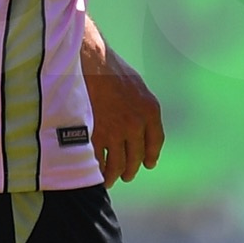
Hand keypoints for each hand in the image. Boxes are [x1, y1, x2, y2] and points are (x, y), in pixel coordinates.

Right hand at [81, 31, 164, 185]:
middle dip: (130, 170)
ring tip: (108, 180)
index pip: (154, 143)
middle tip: (125, 175)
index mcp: (150, 111)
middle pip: (136, 158)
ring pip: (117, 164)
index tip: (147, 164)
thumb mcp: (136, 86)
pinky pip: (98, 161)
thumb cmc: (110, 70)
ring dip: (113, 175)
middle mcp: (136, 125)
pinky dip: (96, 169)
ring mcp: (115, 132)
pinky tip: (94, 171)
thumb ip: (141, 108)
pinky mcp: (95, 136)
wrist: (89, 62)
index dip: (151, 156)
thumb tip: (140, 125)